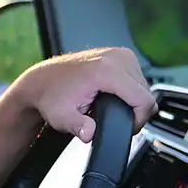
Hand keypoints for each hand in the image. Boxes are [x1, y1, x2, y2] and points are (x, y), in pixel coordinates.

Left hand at [15, 47, 156, 141]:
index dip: (138, 120)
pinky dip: (130, 90)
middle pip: (146, 94)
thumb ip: (78, 126)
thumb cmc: (51, 97)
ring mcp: (119, 54)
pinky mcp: (120, 54)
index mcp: (105, 70)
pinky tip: (113, 96)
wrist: (41, 81)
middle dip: (134, 112)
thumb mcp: (61, 117)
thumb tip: (89, 133)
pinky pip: (138, 78)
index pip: (144, 100)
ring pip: (144, 86)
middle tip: (112, 119)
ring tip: (109, 107)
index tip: (125, 127)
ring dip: (133, 101)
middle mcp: (115, 57)